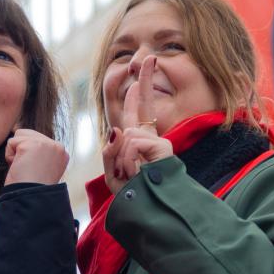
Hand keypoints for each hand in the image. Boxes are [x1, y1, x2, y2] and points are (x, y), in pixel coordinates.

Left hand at [4, 129, 69, 185]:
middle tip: (28, 170)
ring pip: (19, 135)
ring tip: (24, 168)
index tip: (34, 172)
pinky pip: (11, 143)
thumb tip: (17, 129)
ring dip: (15, 153)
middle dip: (22, 151)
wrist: (32, 201)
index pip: (36, 140)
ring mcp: (46, 144)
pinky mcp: (32, 145)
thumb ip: (35, 150)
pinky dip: (10, 157)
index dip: (28, 155)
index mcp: (61, 152)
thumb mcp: (39, 166)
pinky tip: (19, 168)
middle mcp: (57, 146)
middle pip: (27, 134)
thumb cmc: (31, 189)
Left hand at [103, 56, 173, 193]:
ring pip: (126, 134)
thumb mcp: (112, 173)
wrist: (148, 213)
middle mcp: (150, 137)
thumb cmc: (132, 197)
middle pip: (143, 105)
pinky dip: (128, 161)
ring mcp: (158, 141)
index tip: (143, 66)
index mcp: (138, 141)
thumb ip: (110, 151)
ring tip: (129, 175)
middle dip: (146, 81)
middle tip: (148, 61)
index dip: (139, 89)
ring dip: (120, 159)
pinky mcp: (163, 147)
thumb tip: (118, 129)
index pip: (136, 110)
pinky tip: (136, 173)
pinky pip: (133, 144)